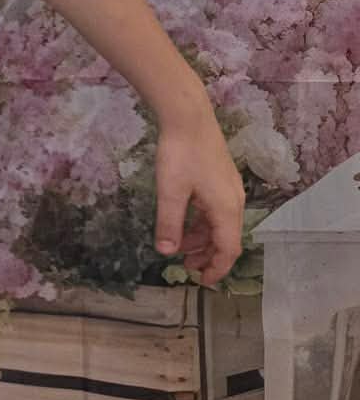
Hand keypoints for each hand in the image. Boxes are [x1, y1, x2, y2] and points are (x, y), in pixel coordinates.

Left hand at [154, 113, 245, 285]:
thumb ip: (169, 224)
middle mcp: (234, 202)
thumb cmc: (180, 155)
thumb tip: (166, 253)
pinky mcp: (220, 180)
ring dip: (202, 239)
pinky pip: (214, 211)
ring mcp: (228, 190)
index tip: (201, 282)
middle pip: (226, 239)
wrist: (189, 118)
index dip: (217, 269)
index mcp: (226, 209)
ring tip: (180, 248)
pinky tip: (183, 224)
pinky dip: (201, 223)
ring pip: (219, 225)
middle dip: (208, 256)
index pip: (228, 249)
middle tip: (185, 268)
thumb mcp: (171, 192)